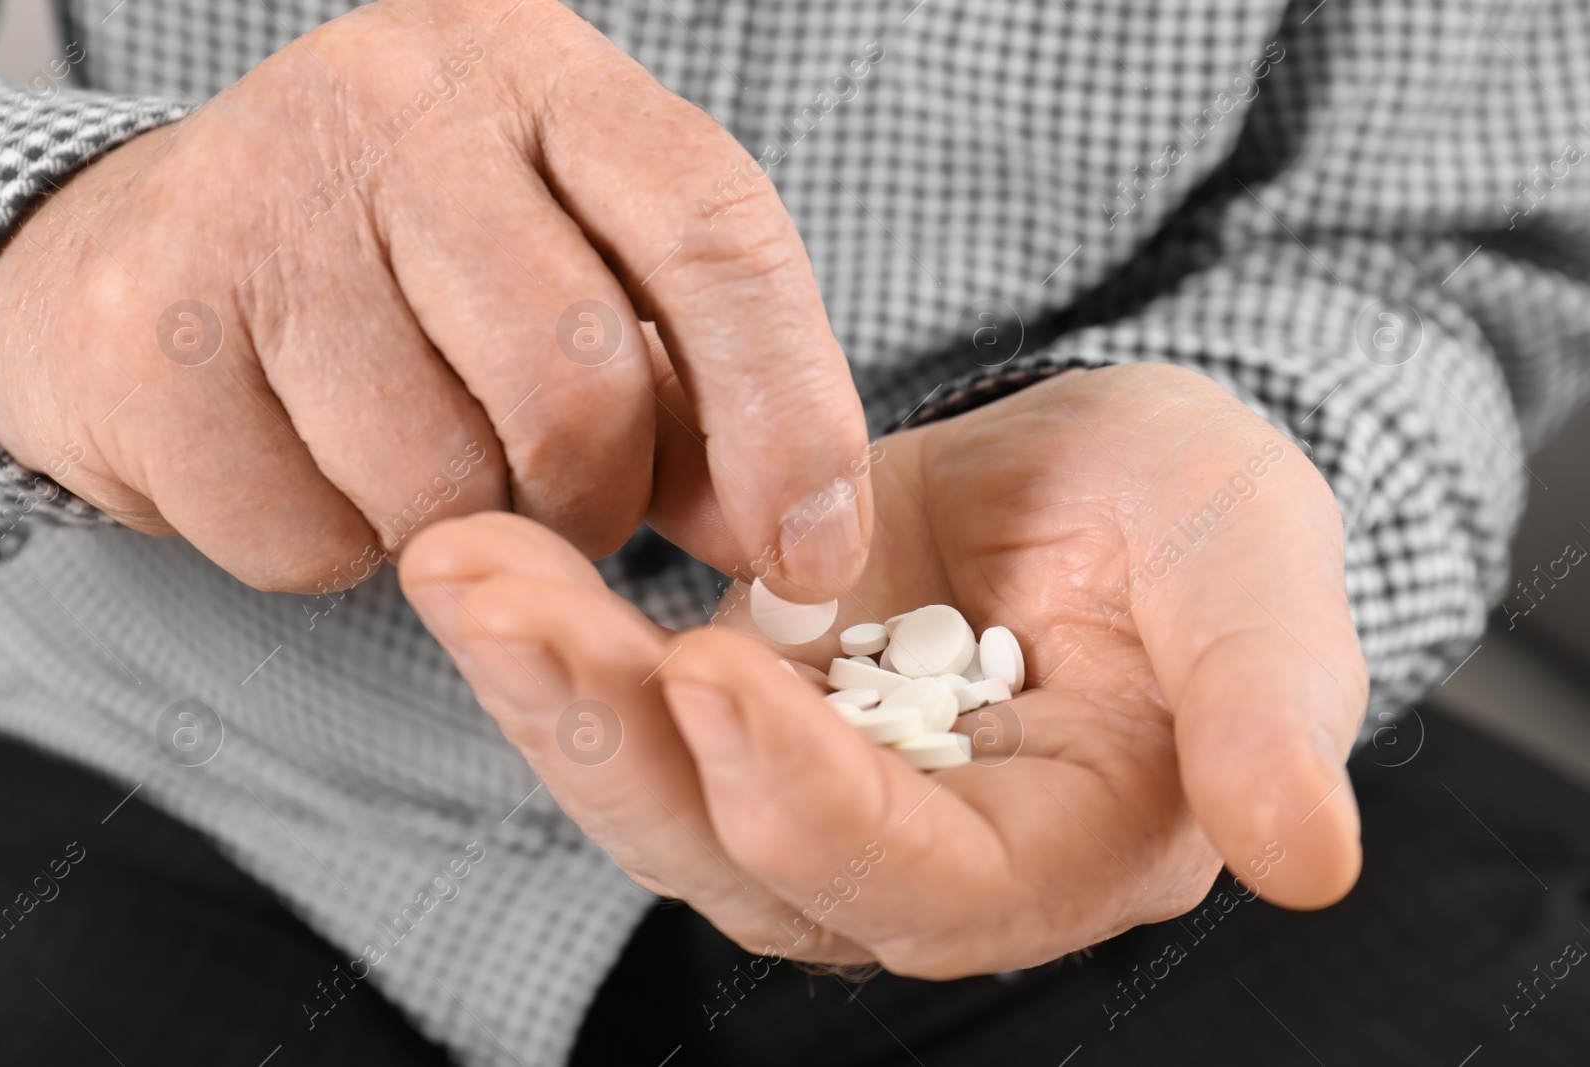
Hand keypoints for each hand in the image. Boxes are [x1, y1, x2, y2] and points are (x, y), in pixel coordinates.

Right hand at [0, 0, 869, 599]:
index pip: (714, 229)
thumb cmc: (416, 277)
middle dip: (594, 495)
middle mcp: (400, 101)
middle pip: (576, 381)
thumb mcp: (581, 285)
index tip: (814, 553)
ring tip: (420, 457)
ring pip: (437, 480)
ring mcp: (256, 198)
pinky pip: (305, 534)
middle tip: (564, 496)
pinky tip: (304, 462)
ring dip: (458, 527)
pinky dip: (331, 547)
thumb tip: (801, 543)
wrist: (159, 257)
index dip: (787, 412)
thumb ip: (700, 399)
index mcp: (546, 79)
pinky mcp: (145, 326)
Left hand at [399, 362, 1366, 973]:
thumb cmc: (1198, 523)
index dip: (813, 803)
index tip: (717, 673)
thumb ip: (1270, 702)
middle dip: (609, 735)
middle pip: (733, 855)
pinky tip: (481, 554)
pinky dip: (550, 637)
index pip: (914, 882)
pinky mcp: (737, 714)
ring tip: (460, 562)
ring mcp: (801, 793)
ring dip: (545, 685)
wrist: (1105, 485)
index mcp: (1047, 852)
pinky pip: (624, 704)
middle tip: (494, 595)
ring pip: (651, 790)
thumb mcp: (1256, 569)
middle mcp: (903, 858)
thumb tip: (1306, 856)